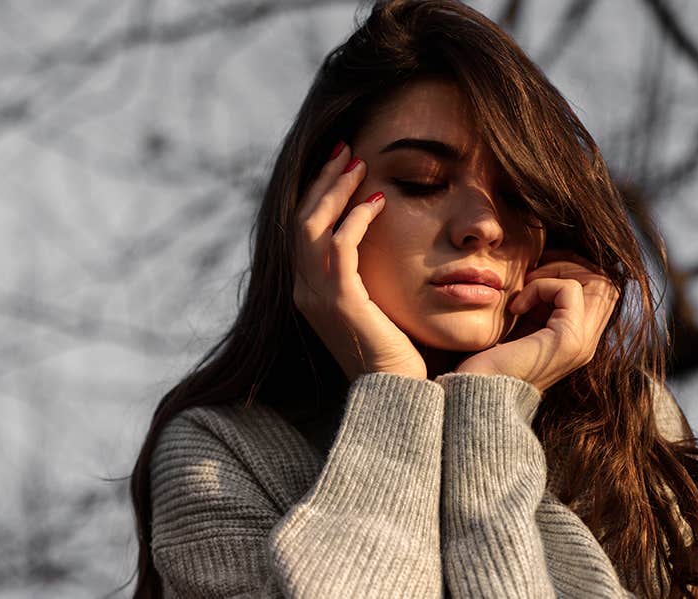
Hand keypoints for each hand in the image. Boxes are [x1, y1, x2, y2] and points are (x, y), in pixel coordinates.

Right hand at [293, 142, 426, 380]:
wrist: (396, 396)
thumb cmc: (393, 353)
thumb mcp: (371, 304)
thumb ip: (363, 275)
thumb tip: (374, 242)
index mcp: (306, 291)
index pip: (301, 229)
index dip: (317, 192)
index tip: (340, 164)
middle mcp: (303, 291)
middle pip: (301, 219)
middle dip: (323, 180)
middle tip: (346, 148)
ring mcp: (317, 296)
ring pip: (314, 226)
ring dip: (336, 190)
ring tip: (359, 164)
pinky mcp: (340, 302)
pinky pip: (340, 246)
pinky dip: (356, 218)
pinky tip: (378, 201)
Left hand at [455, 250, 618, 390]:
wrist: (474, 393)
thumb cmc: (488, 361)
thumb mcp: (520, 324)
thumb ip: (539, 304)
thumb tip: (541, 266)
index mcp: (577, 338)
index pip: (602, 289)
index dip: (574, 269)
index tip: (536, 271)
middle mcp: (587, 343)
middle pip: (606, 282)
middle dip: (570, 265)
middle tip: (534, 273)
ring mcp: (581, 343)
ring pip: (598, 281)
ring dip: (559, 272)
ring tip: (527, 286)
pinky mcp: (568, 340)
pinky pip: (570, 289)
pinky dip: (542, 286)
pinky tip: (517, 307)